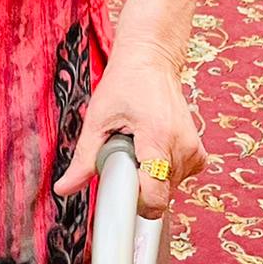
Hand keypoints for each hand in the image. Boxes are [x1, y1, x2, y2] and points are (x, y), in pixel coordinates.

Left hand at [55, 45, 205, 217]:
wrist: (151, 60)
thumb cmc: (125, 82)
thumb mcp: (98, 119)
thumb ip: (83, 159)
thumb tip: (63, 188)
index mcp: (158, 138)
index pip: (155, 197)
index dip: (133, 203)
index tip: (118, 191)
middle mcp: (182, 147)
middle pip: (158, 194)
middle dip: (136, 183)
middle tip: (123, 154)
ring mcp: (194, 149)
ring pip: (168, 189)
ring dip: (149, 176)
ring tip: (137, 146)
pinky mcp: (199, 152)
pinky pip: (179, 178)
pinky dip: (163, 171)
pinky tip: (152, 150)